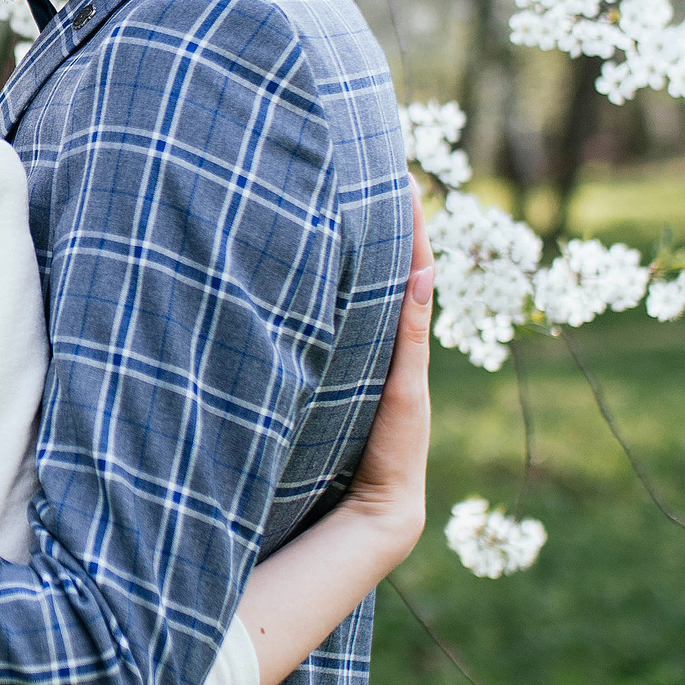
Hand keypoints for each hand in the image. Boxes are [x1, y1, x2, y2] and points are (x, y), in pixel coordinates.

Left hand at [342, 180, 435, 562]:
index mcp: (378, 350)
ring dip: (414, 250)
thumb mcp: (315, 393)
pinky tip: (418, 272)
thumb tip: (267, 320)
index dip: (386, 239)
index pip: (385, 281)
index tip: (377, 190)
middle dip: (405, 229)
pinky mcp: (408, 392)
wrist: (371, 507)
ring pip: (414, 296)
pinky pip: (413, 340)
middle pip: (406, 277)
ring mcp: (408, 369)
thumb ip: (307, 359)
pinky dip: (414, 307)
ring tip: (412, 202)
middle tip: (400, 176)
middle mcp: (398, 352)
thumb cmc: (333, 454)